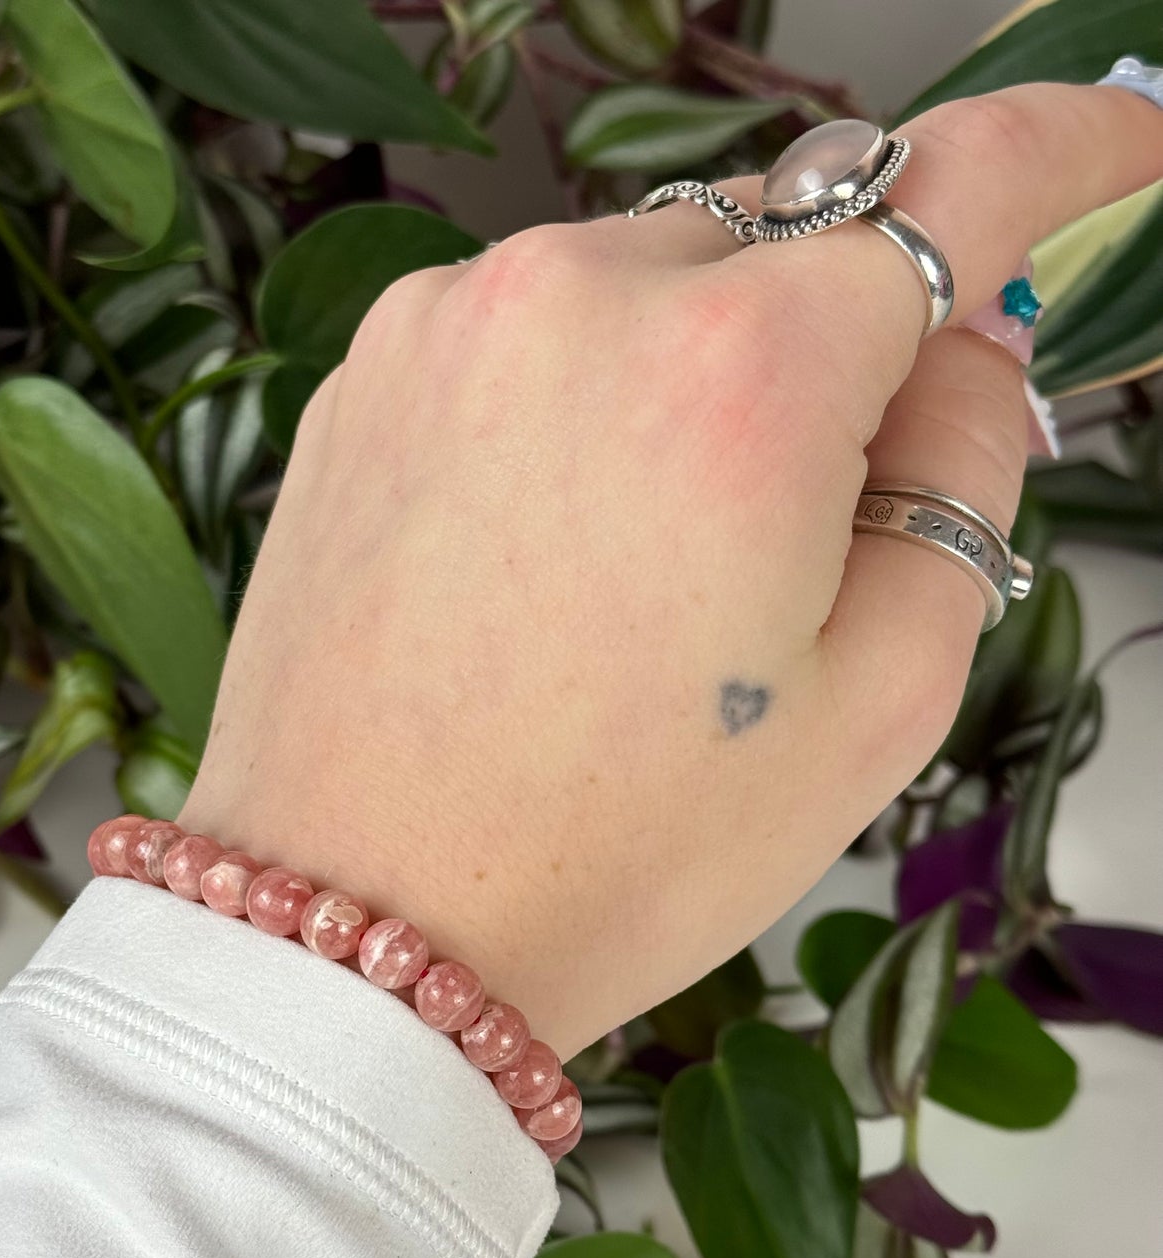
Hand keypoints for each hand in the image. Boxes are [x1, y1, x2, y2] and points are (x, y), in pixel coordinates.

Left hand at [181, 83, 1162, 1058]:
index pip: (956, 186)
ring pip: (650, 281)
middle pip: (789, 244)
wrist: (363, 920)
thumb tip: (969, 349)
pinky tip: (551, 550)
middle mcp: (577, 300)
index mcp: (738, 374)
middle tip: (803, 520)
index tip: (1109, 144)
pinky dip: (579, 399)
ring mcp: (449, 327)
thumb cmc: (612, 847)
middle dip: (833, 348)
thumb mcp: (880, 699)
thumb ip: (965, 476)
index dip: (1062, 150)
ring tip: (647, 569)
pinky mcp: (367, 376)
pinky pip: (529, 332)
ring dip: (693, 377)